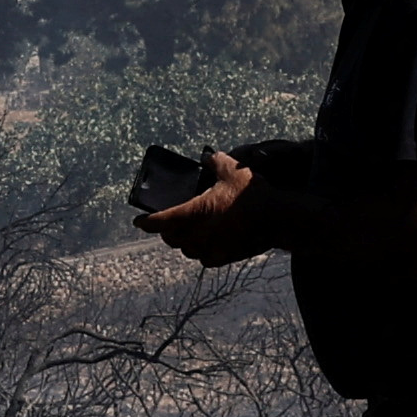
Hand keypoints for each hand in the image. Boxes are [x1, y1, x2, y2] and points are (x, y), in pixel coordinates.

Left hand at [135, 149, 259, 263]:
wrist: (278, 219)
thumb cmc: (253, 194)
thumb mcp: (232, 170)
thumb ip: (215, 162)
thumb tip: (209, 157)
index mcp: (194, 213)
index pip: (160, 222)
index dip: (146, 222)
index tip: (139, 221)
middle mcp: (197, 235)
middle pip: (171, 238)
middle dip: (167, 230)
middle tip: (168, 221)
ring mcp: (210, 249)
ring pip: (187, 249)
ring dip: (184, 241)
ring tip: (189, 231)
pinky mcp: (223, 259)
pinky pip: (204, 257)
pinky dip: (201, 250)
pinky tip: (208, 241)